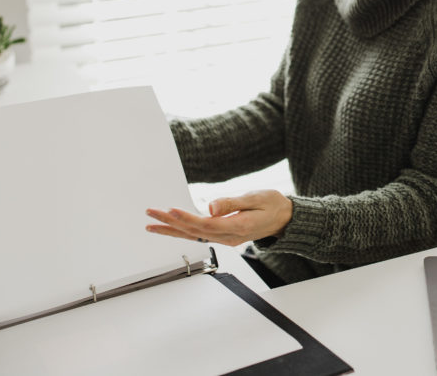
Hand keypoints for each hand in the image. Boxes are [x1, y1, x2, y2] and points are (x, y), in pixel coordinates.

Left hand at [145, 190, 292, 246]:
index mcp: (237, 228)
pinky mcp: (222, 235)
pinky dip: (181, 231)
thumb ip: (232, 202)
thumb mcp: (256, 198)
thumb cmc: (273, 205)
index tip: (170, 210)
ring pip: (192, 235)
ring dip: (171, 230)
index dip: (186, 218)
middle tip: (151, 213)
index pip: (205, 224)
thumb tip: (209, 206)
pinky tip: (169, 228)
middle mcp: (228, 237)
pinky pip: (198, 235)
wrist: (284, 218)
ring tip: (151, 224)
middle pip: (193, 231)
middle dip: (170, 222)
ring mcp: (224, 239)